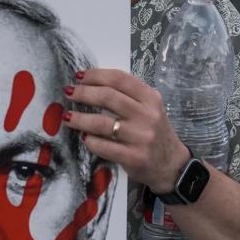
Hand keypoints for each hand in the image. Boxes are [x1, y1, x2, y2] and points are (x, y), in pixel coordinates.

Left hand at [60, 68, 190, 194]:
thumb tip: (91, 85)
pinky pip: (104, 146)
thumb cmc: (155, 132)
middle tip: (69, 93)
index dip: (95, 75)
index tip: (78, 76)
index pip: (119, 79)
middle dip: (83, 93)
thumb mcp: (149, 108)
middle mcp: (147, 115)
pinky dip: (90, 141)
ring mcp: (141, 137)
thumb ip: (127, 96)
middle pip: (108, 97)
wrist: (171, 164)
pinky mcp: (133, 157)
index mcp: (150, 98)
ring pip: (102, 123)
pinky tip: (84, 138)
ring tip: (67, 117)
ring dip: (80, 118)